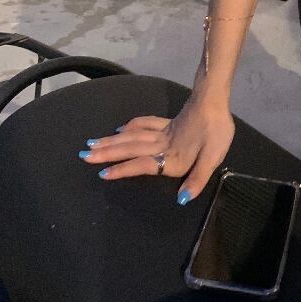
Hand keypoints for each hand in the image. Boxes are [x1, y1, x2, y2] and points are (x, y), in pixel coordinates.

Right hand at [79, 96, 234, 204]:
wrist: (215, 101)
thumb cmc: (216, 131)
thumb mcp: (212, 158)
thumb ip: (197, 179)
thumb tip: (182, 200)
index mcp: (172, 157)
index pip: (143, 164)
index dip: (124, 169)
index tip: (103, 173)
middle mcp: (162, 144)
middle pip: (131, 148)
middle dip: (107, 153)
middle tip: (84, 154)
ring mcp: (164, 131)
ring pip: (133, 136)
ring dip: (113, 140)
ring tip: (93, 143)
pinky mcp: (168, 121)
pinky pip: (145, 123)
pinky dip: (131, 125)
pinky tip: (121, 128)